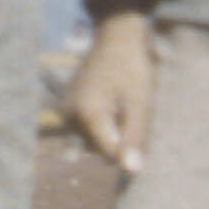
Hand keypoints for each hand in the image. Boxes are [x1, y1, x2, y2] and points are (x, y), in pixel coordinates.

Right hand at [68, 11, 155, 174]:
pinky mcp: (67, 109)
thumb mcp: (141, 102)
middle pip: (102, 150)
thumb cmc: (132, 67)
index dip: (130, 144)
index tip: (136, 117)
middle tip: (130, 105)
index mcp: (88, 115)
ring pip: (95, 141)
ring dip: (112, 129)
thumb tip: (131, 172)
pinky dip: (103, 121)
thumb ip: (134, 137)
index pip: (111, 156)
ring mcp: (66, 112)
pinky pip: (89, 129)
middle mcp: (70, 116)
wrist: (116, 36)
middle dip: (119, 136)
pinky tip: (111, 100)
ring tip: (121, 101)